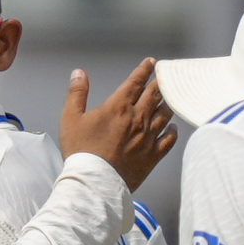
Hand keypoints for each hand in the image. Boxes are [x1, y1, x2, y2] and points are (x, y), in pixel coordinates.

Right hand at [54, 59, 174, 190]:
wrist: (95, 182)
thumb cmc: (81, 151)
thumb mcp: (70, 119)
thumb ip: (76, 94)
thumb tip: (79, 73)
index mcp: (119, 107)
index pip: (136, 82)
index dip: (144, 69)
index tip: (152, 62)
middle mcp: (138, 118)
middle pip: (155, 94)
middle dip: (161, 81)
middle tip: (167, 74)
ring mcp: (148, 137)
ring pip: (166, 113)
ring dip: (169, 102)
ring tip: (172, 96)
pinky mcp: (153, 155)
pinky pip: (169, 139)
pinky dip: (173, 130)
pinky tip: (173, 127)